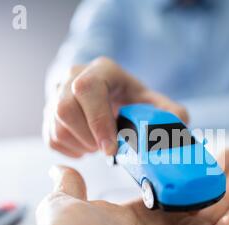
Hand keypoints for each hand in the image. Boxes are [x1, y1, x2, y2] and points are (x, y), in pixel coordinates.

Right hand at [43, 57, 187, 157]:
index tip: (111, 149)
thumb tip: (180, 121)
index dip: (98, 121)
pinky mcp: (49, 113)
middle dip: (89, 137)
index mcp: (101, 70)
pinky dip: (72, 150)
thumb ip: (168, 111)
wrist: (108, 95)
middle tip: (107, 149)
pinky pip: (52, 138)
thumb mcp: (152, 101)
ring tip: (100, 145)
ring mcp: (56, 93)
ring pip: (56, 125)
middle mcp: (72, 77)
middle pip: (65, 109)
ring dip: (81, 145)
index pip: (87, 89)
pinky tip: (88, 146)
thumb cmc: (131, 99)